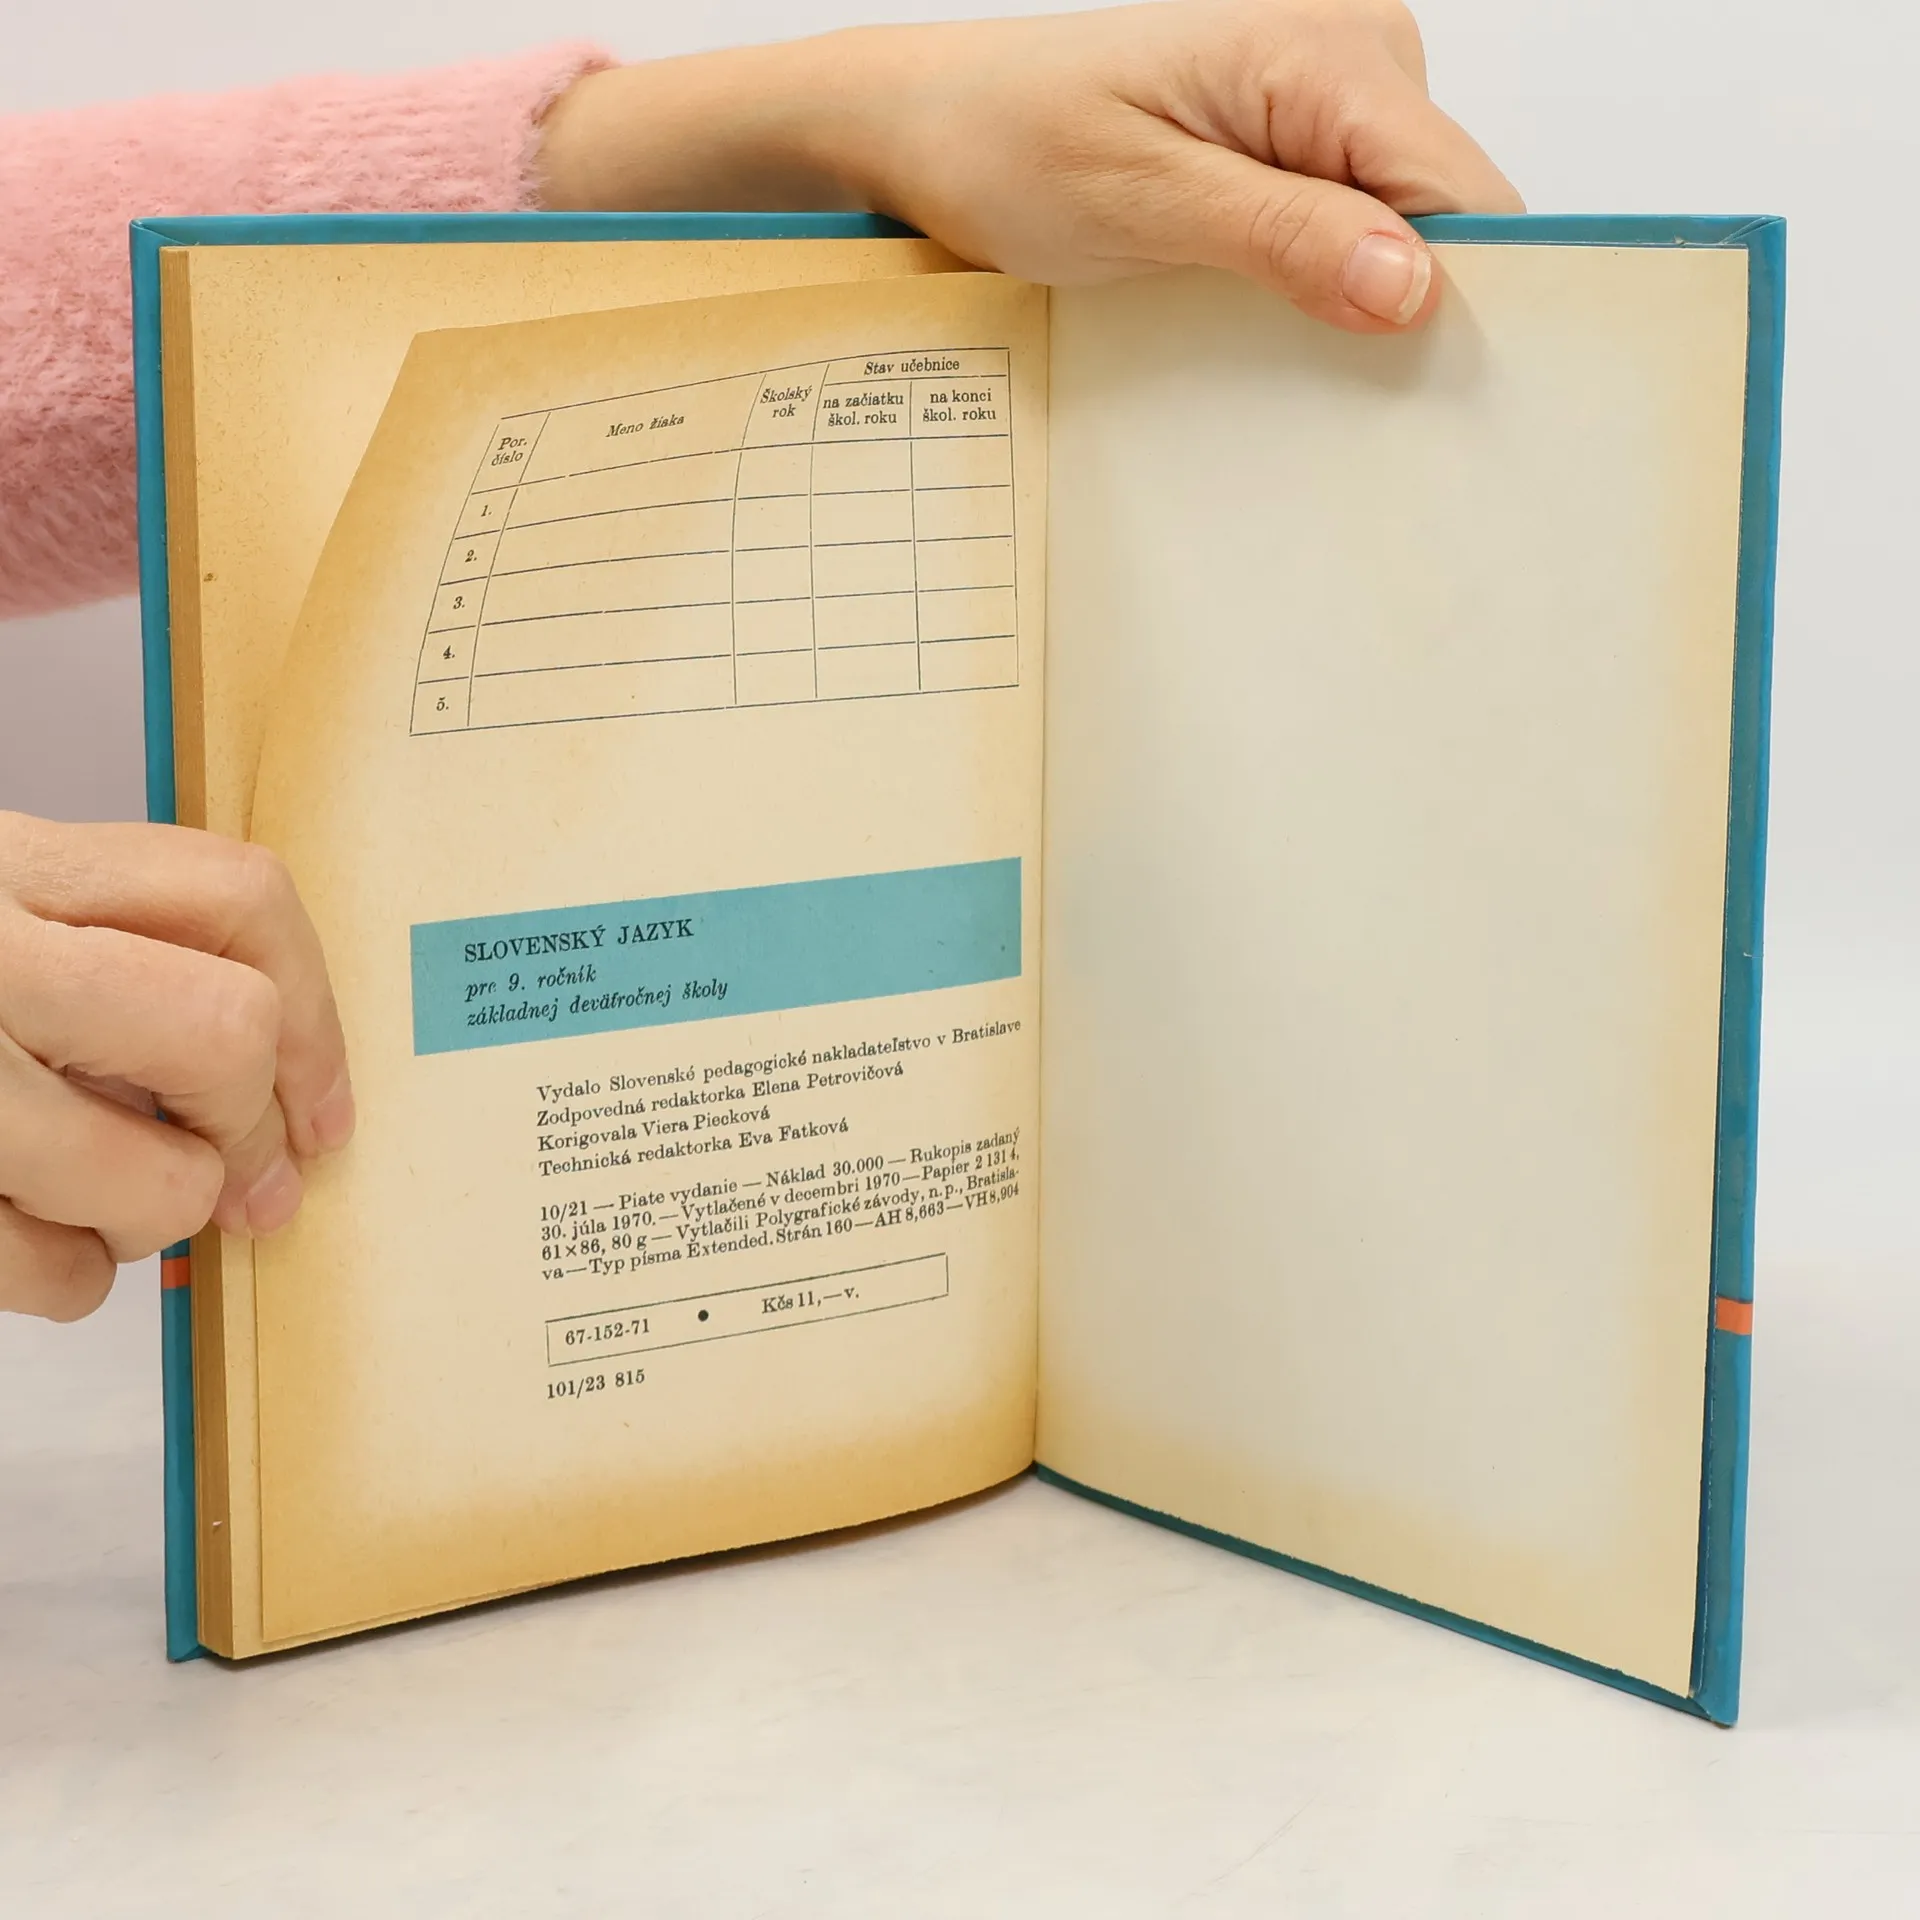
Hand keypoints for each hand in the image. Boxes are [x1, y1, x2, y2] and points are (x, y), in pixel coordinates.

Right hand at [0, 813, 352, 1320]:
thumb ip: (104, 945)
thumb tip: (280, 1079)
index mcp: (6, 865)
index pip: (238, 896)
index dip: (316, 1013)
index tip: (324, 1102)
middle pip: (222, 1034)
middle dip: (251, 1123)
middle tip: (246, 1171)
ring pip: (155, 1184)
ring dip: (155, 1213)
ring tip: (98, 1196)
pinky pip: (56, 1277)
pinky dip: (65, 1274)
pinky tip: (19, 1231)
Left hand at [538, 1, 1521, 332]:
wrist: (928, 127)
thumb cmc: (1008, 142)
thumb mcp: (1142, 202)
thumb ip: (1284, 236)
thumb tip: (1414, 287)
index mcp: (1329, 54)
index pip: (1461, 193)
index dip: (1469, 300)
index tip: (1439, 401)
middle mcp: (1352, 60)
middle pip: (1446, 215)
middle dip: (1413, 311)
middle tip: (1344, 404)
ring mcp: (1327, 102)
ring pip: (1403, 231)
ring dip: (1361, 308)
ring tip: (1287, 362)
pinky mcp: (1293, 145)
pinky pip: (1350, 227)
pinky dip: (1324, 288)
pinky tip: (1274, 330)